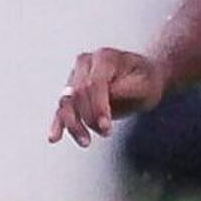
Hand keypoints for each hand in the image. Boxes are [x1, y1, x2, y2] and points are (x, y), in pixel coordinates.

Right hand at [49, 49, 164, 144]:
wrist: (142, 80)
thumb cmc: (145, 81)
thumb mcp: (144, 84)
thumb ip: (124, 88)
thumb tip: (107, 95)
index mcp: (105, 58)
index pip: (94, 83)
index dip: (98, 106)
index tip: (106, 125)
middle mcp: (85, 64)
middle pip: (77, 93)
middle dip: (89, 117)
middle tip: (107, 132)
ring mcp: (75, 78)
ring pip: (67, 103)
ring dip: (73, 124)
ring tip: (86, 142)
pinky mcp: (72, 94)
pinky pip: (62, 110)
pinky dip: (58, 124)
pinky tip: (54, 137)